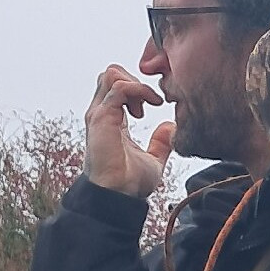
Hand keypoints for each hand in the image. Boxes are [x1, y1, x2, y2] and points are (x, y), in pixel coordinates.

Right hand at [83, 64, 174, 197]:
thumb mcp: (153, 160)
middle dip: (136, 79)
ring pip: (112, 74)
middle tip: (152, 100)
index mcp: (112, 120)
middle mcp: (103, 113)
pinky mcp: (102, 117)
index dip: (139, 88)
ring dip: (137, 83)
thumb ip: (160, 143)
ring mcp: (100, 113)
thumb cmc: (131, 184)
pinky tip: (151, 105)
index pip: (118, 87)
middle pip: (112, 74)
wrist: (120, 196)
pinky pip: (119, 87)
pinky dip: (138, 89)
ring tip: (150, 103)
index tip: (157, 103)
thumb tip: (169, 127)